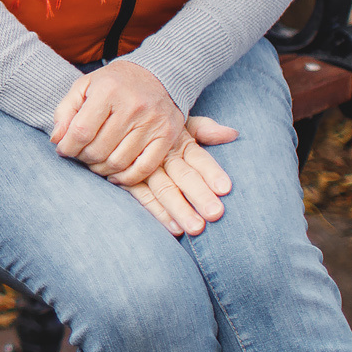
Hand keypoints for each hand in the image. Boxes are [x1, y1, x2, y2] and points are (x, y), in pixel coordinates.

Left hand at [49, 59, 193, 181]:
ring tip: (95, 162)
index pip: (81, 131)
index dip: (67, 147)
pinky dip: (125, 178)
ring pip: (118, 162)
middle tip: (80, 155)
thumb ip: (65, 111)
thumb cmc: (114, 83)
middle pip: (99, 150)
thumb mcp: (84, 86)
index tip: (63, 149)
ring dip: (101, 169)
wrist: (157, 75)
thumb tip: (57, 139)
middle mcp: (133, 107)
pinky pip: (144, 169)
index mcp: (109, 91)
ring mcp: (153, 123)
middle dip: (83, 158)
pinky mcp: (167, 136)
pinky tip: (114, 174)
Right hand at [124, 122, 240, 236]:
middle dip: (199, 195)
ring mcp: (143, 168)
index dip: (211, 172)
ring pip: (164, 189)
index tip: (225, 188)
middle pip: (183, 176)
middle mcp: (162, 155)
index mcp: (179, 141)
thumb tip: (233, 134)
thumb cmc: (157, 126)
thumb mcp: (181, 123)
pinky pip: (142, 197)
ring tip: (196, 228)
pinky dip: (157, 212)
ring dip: (180, 209)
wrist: (118, 123)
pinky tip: (173, 228)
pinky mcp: (126, 179)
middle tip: (215, 213)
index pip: (199, 158)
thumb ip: (205, 129)